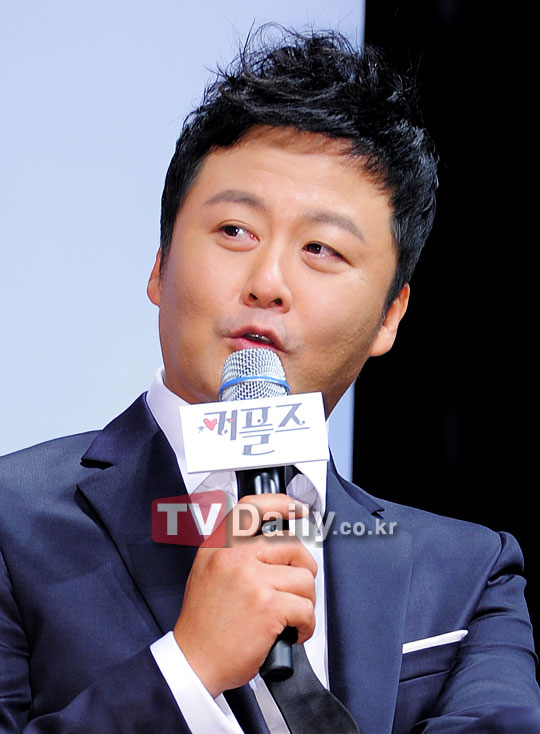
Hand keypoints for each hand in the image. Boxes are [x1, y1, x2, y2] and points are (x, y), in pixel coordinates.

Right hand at [173, 493, 316, 696]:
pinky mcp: (268, 607)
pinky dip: (306, 625)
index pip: (253, 507)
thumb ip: (232, 550)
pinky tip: (292, 631)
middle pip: (291, 545)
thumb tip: (270, 539)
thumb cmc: (203, 622)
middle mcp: (234, 557)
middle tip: (296, 587)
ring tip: (290, 614)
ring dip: (304, 600)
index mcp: (218, 546)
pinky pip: (306, 608)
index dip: (281, 503)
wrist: (194, 660)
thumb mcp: (206, 571)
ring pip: (304, 578)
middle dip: (302, 569)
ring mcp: (252, 580)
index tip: (297, 508)